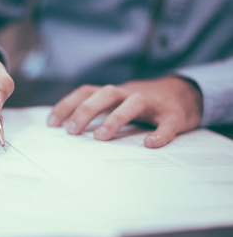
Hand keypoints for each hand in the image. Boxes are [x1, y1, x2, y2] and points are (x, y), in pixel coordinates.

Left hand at [47, 77, 202, 147]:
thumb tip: (70, 130)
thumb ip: (99, 112)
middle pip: (106, 93)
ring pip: (134, 103)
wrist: (184, 93)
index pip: (86, 92)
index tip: (51, 123)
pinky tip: (150, 144)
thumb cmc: (142, 104)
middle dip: (86, 110)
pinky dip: (160, 133)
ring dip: (115, 118)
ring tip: (100, 137)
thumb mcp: (118, 103)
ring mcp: (153, 103)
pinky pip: (168, 123)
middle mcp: (131, 94)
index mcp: (115, 93)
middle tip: (72, 131)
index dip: (67, 105)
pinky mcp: (174, 115)